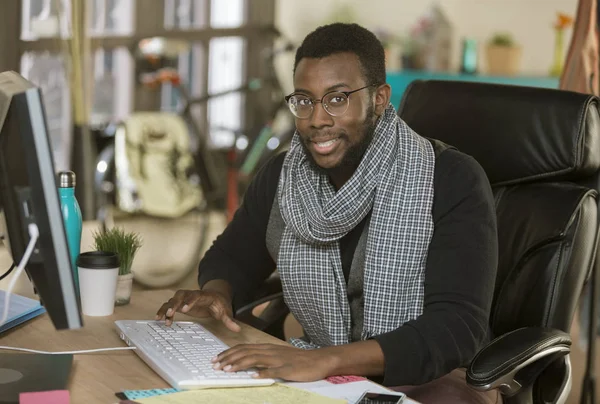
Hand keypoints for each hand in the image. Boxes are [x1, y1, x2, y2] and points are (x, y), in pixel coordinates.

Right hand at [155, 289, 240, 331]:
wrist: (215, 297)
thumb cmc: (220, 304)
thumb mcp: (225, 311)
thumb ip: (229, 320)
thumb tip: (238, 329)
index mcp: (204, 295)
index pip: (195, 296)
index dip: (189, 301)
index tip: (184, 309)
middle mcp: (192, 295)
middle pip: (181, 295)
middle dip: (175, 303)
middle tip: (170, 313)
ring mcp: (185, 298)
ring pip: (173, 299)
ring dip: (167, 307)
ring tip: (161, 318)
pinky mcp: (180, 304)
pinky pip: (170, 305)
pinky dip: (164, 310)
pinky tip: (159, 319)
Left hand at [211, 344, 334, 381]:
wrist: (319, 360)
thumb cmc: (299, 360)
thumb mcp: (278, 356)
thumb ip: (264, 358)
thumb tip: (248, 364)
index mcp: (268, 348)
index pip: (243, 348)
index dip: (229, 352)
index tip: (217, 358)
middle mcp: (270, 351)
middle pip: (245, 352)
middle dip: (228, 358)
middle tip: (216, 364)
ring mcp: (278, 360)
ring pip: (255, 359)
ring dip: (239, 364)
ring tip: (228, 370)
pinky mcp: (287, 369)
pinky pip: (273, 370)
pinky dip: (262, 373)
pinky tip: (253, 376)